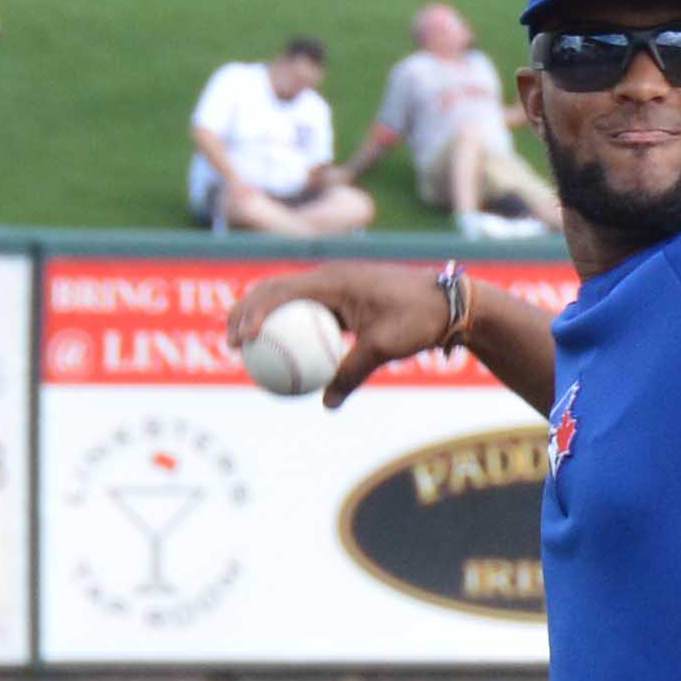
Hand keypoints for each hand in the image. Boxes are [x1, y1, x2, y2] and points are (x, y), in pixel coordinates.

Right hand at [225, 259, 467, 409]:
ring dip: (265, 318)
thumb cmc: (419, 319)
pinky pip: (310, 313)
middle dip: (245, 311)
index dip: (252, 313)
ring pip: (289, 299)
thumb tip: (327, 404)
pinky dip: (293, 330)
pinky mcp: (344, 299)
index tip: (240, 340)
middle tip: (230, 343)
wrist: (451, 303)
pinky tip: (288, 357)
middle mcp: (330, 277)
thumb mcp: (384, 348)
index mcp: (333, 279)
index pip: (279, 291)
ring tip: (247, 349)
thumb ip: (352, 372)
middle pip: (274, 289)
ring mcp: (336, 286)